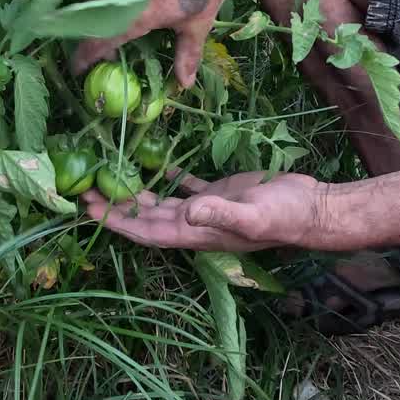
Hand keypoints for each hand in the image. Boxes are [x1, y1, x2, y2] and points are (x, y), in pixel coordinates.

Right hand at [74, 0, 260, 85]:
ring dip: (98, 10)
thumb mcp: (201, 19)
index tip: (78, 68)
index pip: (101, 40)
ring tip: (107, 20)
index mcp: (140, 12)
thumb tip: (183, 84)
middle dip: (89, 34)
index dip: (86, 56)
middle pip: (93, 17)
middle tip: (96, 46)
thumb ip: (187, 53)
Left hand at [84, 170, 330, 251]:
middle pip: (146, 219)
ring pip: (161, 203)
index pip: (147, 232)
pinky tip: (154, 167)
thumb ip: (219, 213)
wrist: (313, 208)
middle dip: (116, 209)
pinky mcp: (219, 192)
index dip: (118, 225)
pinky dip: (168, 178)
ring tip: (109, 180)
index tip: (90, 213)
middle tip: (86, 192)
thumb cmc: (284, 214)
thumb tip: (186, 210)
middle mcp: (195, 223)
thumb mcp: (252, 214)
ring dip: (136, 195)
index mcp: (196, 232)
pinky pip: (186, 186)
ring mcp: (206, 209)